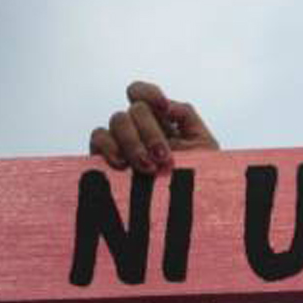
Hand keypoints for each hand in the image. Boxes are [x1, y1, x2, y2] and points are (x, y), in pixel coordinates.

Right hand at [89, 80, 218, 172]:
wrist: (188, 209)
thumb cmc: (198, 178)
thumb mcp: (204, 145)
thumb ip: (188, 117)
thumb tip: (166, 105)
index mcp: (160, 120)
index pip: (142, 93)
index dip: (149, 93)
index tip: (164, 108)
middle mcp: (137, 127)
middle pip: (135, 109)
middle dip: (150, 132)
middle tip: (163, 158)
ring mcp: (120, 141)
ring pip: (117, 121)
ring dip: (133, 142)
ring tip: (148, 168)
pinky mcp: (104, 158)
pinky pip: (98, 138)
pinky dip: (109, 147)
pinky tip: (123, 165)